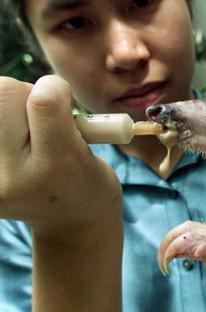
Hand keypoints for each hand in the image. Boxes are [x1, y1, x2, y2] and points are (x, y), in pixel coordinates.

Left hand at [0, 75, 123, 311]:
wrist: (69, 223)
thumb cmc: (86, 178)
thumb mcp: (91, 152)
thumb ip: (62, 117)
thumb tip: (31, 87)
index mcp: (56, 168)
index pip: (44, 101)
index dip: (55, 88)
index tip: (64, 100)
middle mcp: (13, 176)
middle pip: (4, 91)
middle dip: (24, 95)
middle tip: (39, 120)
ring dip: (8, 108)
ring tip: (23, 134)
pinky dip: (2, 125)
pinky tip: (10, 143)